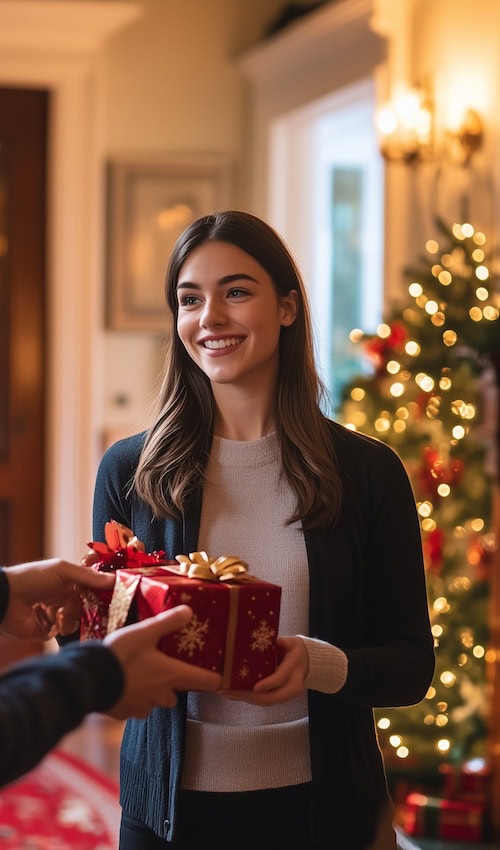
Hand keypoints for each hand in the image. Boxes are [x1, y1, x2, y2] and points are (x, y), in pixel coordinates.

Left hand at [1, 559, 114, 640]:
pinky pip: (60, 633)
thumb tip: (115, 580)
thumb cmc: (33, 577)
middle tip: (98, 612)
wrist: (6, 598)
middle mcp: (60, 599)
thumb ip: (89, 577)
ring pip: (74, 622)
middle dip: (90, 610)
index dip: (100, 593)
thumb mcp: (63, 571)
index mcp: (65, 582)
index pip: (89, 589)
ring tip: (64, 614)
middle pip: (84, 608)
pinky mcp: (44, 631)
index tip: (113, 597)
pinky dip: (59, 628)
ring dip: (72, 619)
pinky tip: (54, 621)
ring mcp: (52, 615)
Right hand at [104, 605, 221, 717]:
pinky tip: (122, 684)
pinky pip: (134, 708)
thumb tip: (189, 611)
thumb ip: (168, 622)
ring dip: (151, 692)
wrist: (89, 679)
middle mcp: (161, 695)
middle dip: (172, 684)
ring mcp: (142, 707)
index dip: (213, 678)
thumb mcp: (145, 631)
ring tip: (139, 674)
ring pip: (154, 702)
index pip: (206, 682)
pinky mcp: (123, 713)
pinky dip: (132, 698)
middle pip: (176, 694)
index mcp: (172, 675)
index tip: (216, 674)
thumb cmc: (121, 654)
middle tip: (163, 667)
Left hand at [219, 637, 308, 705]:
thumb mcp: (293, 643)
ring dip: (245, 699)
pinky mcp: (278, 697)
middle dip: (248, 696)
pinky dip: (248, 698)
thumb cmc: (297, 651)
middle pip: (270, 698)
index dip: (268, 684)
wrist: (308, 664)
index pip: (280, 679)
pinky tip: (233, 694)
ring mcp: (285, 695)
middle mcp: (291, 688)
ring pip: (265, 702)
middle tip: (229, 691)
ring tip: (225, 693)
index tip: (255, 687)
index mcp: (295, 672)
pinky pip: (263, 701)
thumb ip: (284, 642)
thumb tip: (274, 640)